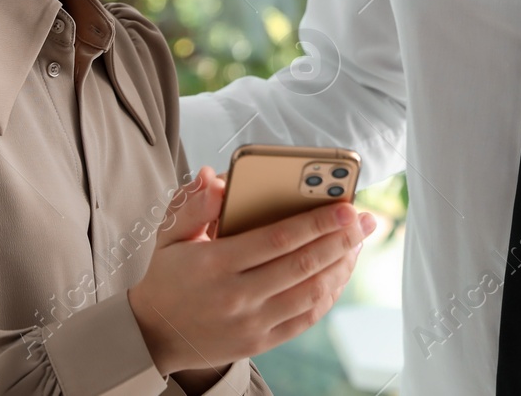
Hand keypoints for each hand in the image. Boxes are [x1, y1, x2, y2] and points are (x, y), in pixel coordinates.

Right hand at [127, 165, 376, 375]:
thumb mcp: (170, 235)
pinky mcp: (259, 342)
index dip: (316, 222)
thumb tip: (215, 179)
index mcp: (215, 264)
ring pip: (310, 293)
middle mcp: (235, 296)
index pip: (277, 239)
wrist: (153, 335)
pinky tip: (340, 273)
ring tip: (358, 243)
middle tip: (366, 220)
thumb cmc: (169, 274)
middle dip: (341, 240)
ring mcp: (250, 323)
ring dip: (341, 267)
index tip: (346, 206)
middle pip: (302, 265)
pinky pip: (305, 319)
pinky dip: (328, 295)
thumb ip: (194, 205)